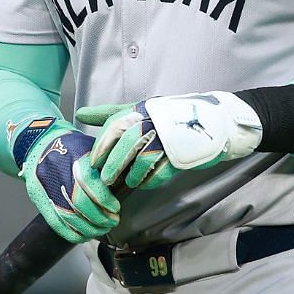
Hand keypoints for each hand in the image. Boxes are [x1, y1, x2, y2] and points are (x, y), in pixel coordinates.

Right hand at [15, 116, 119, 242]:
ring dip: (89, 228)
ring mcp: (45, 187)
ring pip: (68, 216)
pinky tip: (85, 234)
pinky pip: (56, 223)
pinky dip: (72, 233)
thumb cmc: (69, 146)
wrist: (38, 144)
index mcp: (72, 157)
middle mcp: (56, 172)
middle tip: (112, 221)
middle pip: (78, 203)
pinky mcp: (39, 199)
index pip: (89, 183)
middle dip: (99, 218)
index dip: (104, 200)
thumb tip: (123, 184)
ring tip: (101, 229)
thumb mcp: (89, 147)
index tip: (115, 208)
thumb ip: (104, 165)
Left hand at [78, 91, 261, 171]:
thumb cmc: (169, 118)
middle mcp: (156, 121)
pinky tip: (143, 183)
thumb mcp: (139, 110)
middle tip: (104, 178)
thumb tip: (80, 114)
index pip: (115, 125)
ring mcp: (170, 137)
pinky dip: (148, 180)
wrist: (213, 123)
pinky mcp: (183, 154)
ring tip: (125, 182)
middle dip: (113, 163)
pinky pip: (161, 171)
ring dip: (131, 174)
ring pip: (143, 159)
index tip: (93, 162)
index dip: (102, 145)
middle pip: (127, 143)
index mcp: (143, 109)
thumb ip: (110, 114)